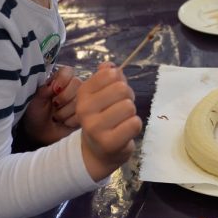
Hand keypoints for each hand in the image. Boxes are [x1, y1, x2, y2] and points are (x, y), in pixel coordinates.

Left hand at [20, 65, 82, 145]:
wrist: (37, 134)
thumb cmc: (35, 113)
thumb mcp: (37, 99)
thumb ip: (46, 89)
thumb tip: (57, 86)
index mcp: (60, 80)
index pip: (68, 71)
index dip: (63, 79)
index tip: (54, 90)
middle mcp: (72, 88)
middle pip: (77, 84)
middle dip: (64, 98)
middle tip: (54, 106)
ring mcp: (80, 101)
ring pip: (80, 100)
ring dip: (65, 112)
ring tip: (56, 117)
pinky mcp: (83, 115)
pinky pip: (82, 114)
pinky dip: (70, 121)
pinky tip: (64, 123)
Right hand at [77, 62, 141, 181]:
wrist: (97, 151)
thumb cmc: (103, 117)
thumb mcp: (100, 94)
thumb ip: (106, 76)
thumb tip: (109, 66)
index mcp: (82, 93)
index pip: (110, 74)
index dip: (119, 80)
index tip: (114, 93)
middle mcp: (84, 109)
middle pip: (122, 89)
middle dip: (128, 96)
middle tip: (121, 108)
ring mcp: (95, 127)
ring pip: (129, 106)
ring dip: (131, 112)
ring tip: (122, 120)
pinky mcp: (109, 143)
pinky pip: (134, 123)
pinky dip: (135, 125)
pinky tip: (125, 131)